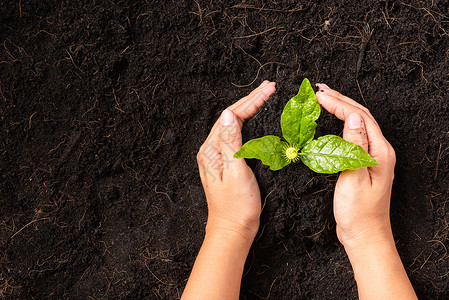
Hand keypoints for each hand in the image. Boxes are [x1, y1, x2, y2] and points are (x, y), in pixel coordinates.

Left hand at [197, 81, 275, 239]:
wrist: (234, 230)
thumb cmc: (236, 206)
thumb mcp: (235, 172)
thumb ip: (230, 142)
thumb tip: (226, 114)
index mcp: (210, 150)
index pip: (231, 117)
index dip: (251, 102)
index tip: (268, 90)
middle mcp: (212, 150)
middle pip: (232, 118)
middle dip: (251, 101)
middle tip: (269, 87)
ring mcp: (219, 156)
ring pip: (236, 125)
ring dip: (251, 110)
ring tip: (265, 97)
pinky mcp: (228, 163)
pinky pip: (239, 137)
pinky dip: (251, 125)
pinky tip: (258, 120)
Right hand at [315, 84, 415, 299]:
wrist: (364, 234)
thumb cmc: (358, 212)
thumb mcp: (353, 178)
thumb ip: (354, 146)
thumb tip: (354, 117)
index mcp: (379, 152)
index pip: (360, 117)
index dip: (339, 103)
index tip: (319, 95)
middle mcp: (379, 151)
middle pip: (361, 116)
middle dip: (340, 100)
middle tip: (319, 90)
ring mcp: (372, 157)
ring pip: (358, 124)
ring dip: (341, 109)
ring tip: (324, 98)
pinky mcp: (363, 163)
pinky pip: (353, 136)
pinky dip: (341, 123)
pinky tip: (333, 121)